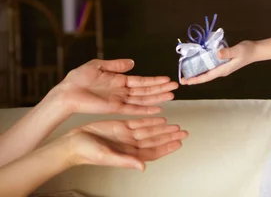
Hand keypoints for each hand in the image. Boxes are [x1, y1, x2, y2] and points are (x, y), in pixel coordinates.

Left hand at [54, 59, 178, 115]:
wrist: (67, 92)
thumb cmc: (78, 79)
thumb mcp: (98, 66)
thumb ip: (116, 65)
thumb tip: (132, 62)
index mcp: (119, 80)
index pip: (141, 81)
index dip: (154, 81)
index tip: (167, 79)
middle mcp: (122, 91)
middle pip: (146, 90)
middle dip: (161, 89)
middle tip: (176, 87)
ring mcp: (120, 100)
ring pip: (143, 99)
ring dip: (158, 98)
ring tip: (172, 96)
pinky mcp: (115, 108)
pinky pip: (134, 109)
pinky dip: (146, 110)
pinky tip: (157, 109)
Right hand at [66, 118, 187, 170]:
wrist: (72, 142)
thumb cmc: (86, 153)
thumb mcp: (107, 157)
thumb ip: (125, 161)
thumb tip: (142, 167)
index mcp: (129, 154)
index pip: (153, 152)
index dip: (166, 148)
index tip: (179, 142)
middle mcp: (130, 145)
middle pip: (154, 140)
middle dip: (169, 136)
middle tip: (183, 132)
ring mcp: (126, 135)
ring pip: (149, 131)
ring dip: (162, 128)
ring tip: (175, 125)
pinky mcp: (121, 126)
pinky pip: (139, 123)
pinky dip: (150, 120)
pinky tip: (160, 118)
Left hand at [180, 40, 256, 84]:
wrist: (255, 50)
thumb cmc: (247, 51)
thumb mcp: (237, 50)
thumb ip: (227, 52)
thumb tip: (217, 54)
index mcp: (223, 70)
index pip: (207, 77)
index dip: (196, 79)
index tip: (186, 81)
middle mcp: (222, 71)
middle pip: (205, 76)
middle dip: (194, 78)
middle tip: (182, 79)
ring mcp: (222, 67)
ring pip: (207, 72)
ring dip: (197, 73)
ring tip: (187, 72)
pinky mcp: (223, 63)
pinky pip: (210, 66)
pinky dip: (203, 66)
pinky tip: (198, 62)